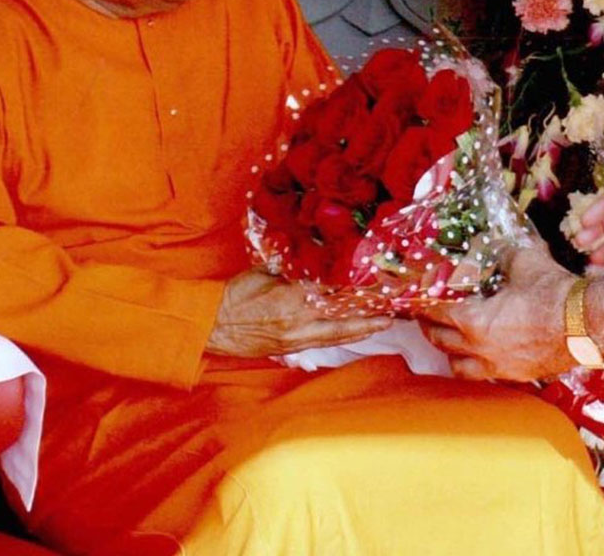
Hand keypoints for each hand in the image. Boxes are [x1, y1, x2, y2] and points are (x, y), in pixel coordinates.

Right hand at [206, 270, 392, 359]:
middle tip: (393, 306)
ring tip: (385, 322)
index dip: (356, 284)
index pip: (332, 289)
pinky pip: (324, 342)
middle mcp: (299, 320)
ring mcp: (296, 337)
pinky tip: (358, 334)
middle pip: (343, 315)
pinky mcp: (291, 348)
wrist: (210, 327)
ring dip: (363, 328)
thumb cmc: (233, 295)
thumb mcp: (262, 271)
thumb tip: (311, 256)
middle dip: (369, 312)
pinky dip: (344, 337)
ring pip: (338, 333)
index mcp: (291, 296)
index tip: (375, 277)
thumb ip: (289, 266)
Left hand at [421, 245, 576, 382]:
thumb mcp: (525, 262)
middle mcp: (480, 349)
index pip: (436, 312)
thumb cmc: (555, 295)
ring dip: (449, 352)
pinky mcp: (517, 375)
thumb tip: (497, 248)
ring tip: (449, 340)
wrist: (588, 325)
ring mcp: (498, 367)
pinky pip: (483, 375)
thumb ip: (503, 254)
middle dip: (429, 326)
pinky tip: (480, 356)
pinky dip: (475, 366)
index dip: (424, 302)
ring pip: (458, 366)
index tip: (419, 295)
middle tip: (426, 315)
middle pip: (441, 341)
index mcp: (475, 321)